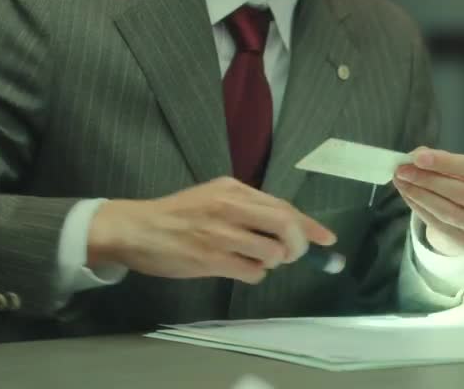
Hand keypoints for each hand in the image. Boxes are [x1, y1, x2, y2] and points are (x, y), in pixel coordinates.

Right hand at [87, 177, 336, 284]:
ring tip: (256, 259)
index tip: (327, 239)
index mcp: (233, 189)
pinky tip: (241, 269)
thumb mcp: (214, 197)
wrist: (136, 228)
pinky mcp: (210, 259)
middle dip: (298, 245)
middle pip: (285, 225)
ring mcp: (220, 234)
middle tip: (293, 255)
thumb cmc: (177, 214)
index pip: (283, 206)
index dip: (309, 225)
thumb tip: (288, 227)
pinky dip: (255, 274)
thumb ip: (247, 207)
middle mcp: (230, 207)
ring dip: (272, 262)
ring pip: (271, 252)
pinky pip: (252, 272)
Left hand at [393, 147, 463, 256]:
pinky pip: (442, 227)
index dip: (446, 162)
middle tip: (402, 170)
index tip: (418, 157)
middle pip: (463, 192)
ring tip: (401, 181)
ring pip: (450, 212)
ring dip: (421, 195)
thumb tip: (415, 156)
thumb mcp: (460, 172)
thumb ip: (442, 162)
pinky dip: (421, 209)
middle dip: (429, 179)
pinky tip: (408, 196)